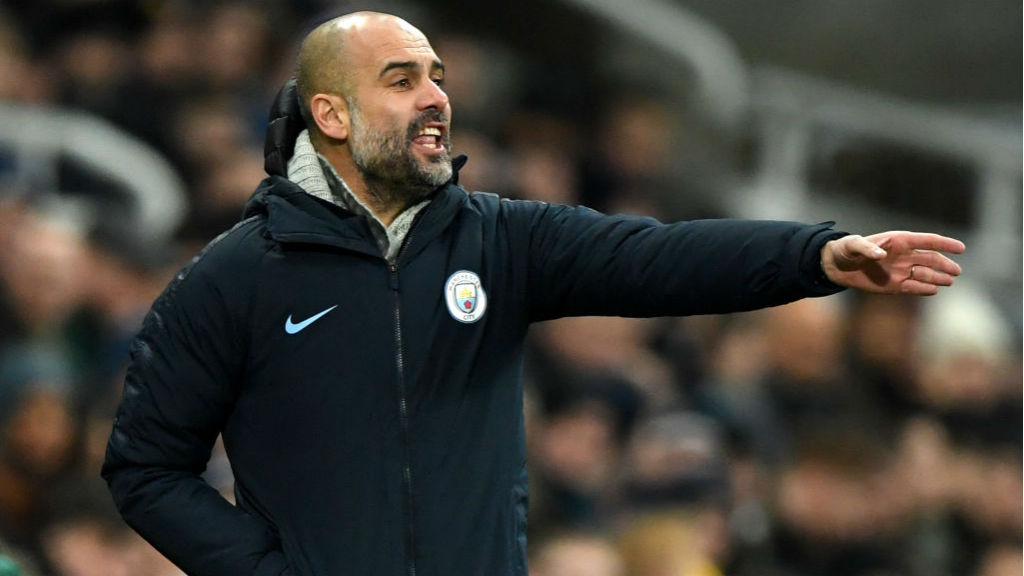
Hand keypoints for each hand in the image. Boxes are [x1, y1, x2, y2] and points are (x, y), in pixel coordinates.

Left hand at [821, 231, 964, 294]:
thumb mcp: (852, 245)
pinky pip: (914, 287)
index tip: (961, 248)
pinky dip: (923, 289)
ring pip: (926, 274)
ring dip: (937, 277)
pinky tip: (933, 290)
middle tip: (957, 272)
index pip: (927, 241)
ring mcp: (902, 270)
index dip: (945, 244)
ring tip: (949, 281)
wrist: (837, 267)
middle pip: (931, 259)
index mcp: (899, 241)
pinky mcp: (896, 285)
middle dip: (945, 265)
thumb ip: (866, 248)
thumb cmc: (845, 249)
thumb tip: (880, 255)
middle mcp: (905, 255)